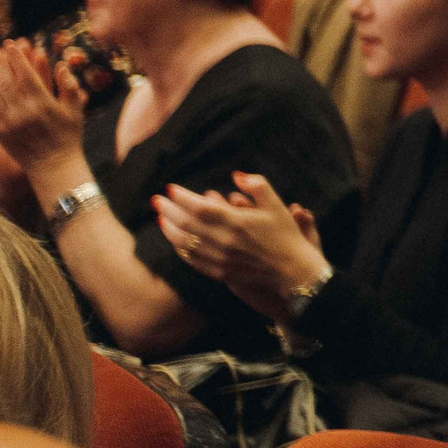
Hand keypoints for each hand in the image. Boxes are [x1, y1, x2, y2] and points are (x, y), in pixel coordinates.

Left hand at [0, 39, 84, 171]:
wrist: (53, 165)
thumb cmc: (68, 135)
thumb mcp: (76, 109)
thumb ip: (69, 86)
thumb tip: (61, 64)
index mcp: (42, 104)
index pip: (25, 75)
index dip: (16, 58)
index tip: (10, 44)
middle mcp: (22, 112)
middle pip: (5, 81)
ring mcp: (7, 123)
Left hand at [151, 173, 328, 321]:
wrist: (291, 270)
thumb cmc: (285, 235)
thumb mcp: (277, 205)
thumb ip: (257, 186)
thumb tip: (236, 175)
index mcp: (237, 222)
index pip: (200, 207)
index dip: (183, 197)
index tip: (171, 188)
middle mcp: (224, 241)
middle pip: (187, 224)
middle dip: (169, 210)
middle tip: (156, 200)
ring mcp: (219, 258)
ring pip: (185, 243)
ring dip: (169, 229)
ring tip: (160, 218)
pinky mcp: (218, 272)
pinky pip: (192, 260)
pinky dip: (180, 248)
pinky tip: (175, 240)